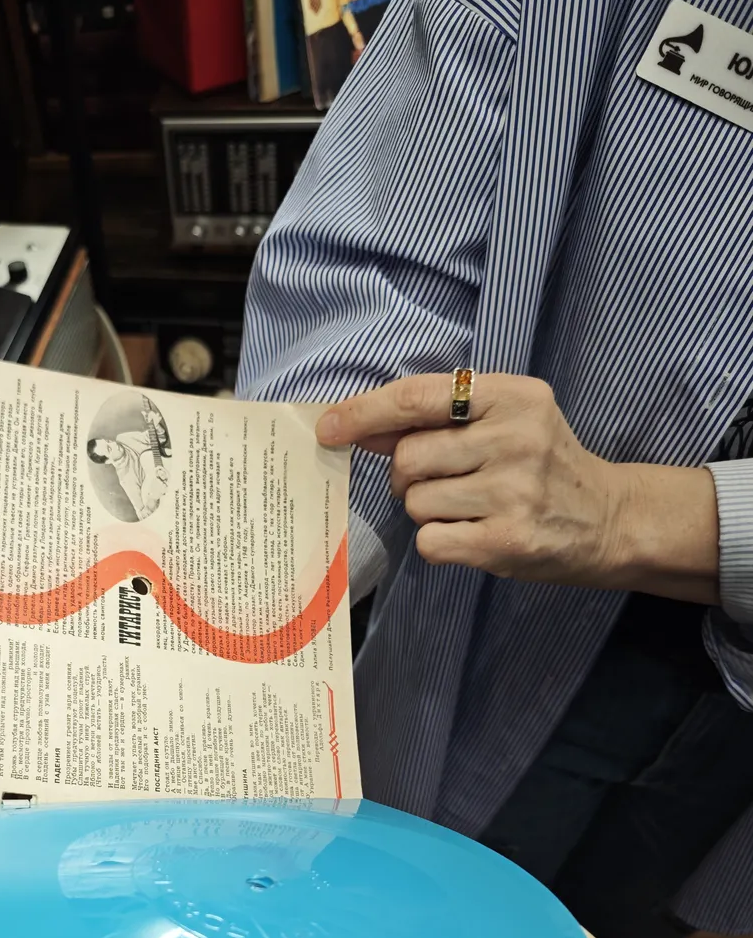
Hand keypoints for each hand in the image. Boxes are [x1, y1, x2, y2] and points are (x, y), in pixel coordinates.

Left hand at [316, 373, 719, 601]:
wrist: (608, 519)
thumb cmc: (542, 465)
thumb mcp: (505, 421)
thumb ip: (437, 420)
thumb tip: (359, 427)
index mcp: (512, 395)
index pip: (417, 398)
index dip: (364, 413)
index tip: (329, 427)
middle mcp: (516, 438)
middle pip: (408, 458)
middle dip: (406, 477)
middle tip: (437, 483)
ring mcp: (514, 492)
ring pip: (416, 503)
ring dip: (426, 511)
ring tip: (468, 508)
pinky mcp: (508, 541)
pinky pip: (431, 541)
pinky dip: (438, 542)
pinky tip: (472, 535)